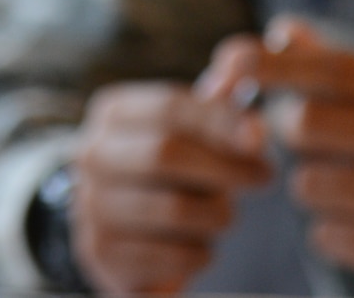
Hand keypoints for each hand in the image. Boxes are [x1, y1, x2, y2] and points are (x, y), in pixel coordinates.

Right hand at [70, 54, 273, 295]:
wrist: (120, 228)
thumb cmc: (168, 171)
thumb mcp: (186, 132)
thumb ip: (215, 110)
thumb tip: (246, 98)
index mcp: (112, 113)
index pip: (170, 107)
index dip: (220, 120)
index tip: (260, 136)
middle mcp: (91, 154)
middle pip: (167, 153)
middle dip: (225, 166)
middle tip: (262, 175)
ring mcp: (90, 204)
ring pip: (174, 208)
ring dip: (216, 213)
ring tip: (223, 213)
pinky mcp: (102, 252)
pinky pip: (172, 255)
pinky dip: (200, 252)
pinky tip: (198, 244)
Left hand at [252, 18, 353, 296]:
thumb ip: (346, 68)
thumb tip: (280, 30)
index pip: (335, 70)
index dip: (276, 63)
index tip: (228, 59)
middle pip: (307, 127)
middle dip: (287, 130)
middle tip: (304, 136)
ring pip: (307, 186)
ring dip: (310, 184)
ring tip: (346, 182)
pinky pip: (326, 235)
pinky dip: (330, 227)